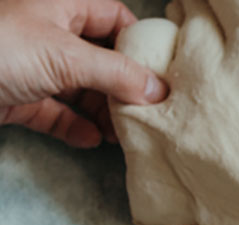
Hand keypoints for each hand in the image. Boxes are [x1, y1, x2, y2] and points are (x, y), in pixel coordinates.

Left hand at [0, 0, 167, 147]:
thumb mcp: (66, 56)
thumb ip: (117, 73)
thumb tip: (158, 89)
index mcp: (61, 6)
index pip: (115, 19)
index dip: (140, 46)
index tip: (162, 76)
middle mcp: (48, 33)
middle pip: (102, 60)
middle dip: (124, 88)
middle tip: (146, 114)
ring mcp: (32, 67)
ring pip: (81, 90)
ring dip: (103, 113)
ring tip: (122, 134)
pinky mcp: (17, 98)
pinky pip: (55, 113)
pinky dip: (74, 127)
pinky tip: (90, 140)